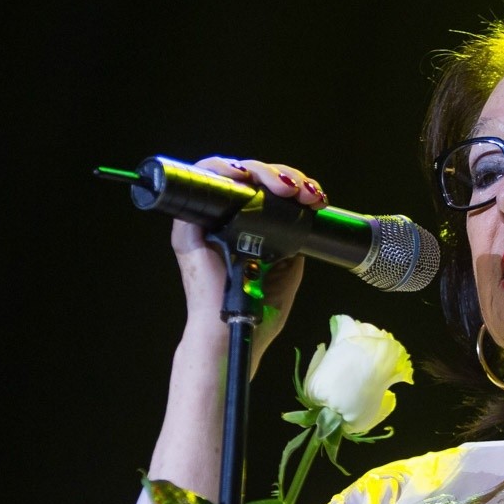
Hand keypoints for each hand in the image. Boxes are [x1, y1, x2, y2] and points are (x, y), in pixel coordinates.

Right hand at [172, 157, 328, 366]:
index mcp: (246, 230)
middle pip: (252, 179)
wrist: (233, 333)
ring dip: (261, 171)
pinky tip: (244, 176)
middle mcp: (225, 221)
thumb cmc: (256, 310)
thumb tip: (304, 214)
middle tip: (301, 191)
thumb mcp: (287, 269)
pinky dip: (221, 169)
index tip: (314, 197)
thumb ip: (291, 242)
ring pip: (230, 173)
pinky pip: (200, 182)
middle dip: (283, 175)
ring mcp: (206, 221)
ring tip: (283, 186)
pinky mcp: (189, 226)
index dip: (290, 184)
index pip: (266, 192)